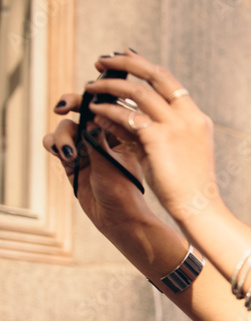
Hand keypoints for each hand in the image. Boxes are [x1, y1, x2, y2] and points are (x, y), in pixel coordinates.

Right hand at [43, 94, 151, 230]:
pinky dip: (53, 144)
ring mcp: (86, 149)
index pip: (104, 107)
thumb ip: (97, 141)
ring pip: (66, 128)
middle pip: (81, 111)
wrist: (117, 219)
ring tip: (69, 153)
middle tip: (61, 107)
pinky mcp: (72, 161)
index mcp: (122, 134)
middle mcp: (103, 138)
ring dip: (62, 134)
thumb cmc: (124, 193)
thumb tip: (90, 119)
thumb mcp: (112, 163)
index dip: (91, 99)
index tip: (81, 100)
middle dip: (70, 105)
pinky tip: (62, 154)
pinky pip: (55, 144)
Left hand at [80, 51, 226, 226]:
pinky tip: (94, 111)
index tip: (126, 56)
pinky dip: (108, 110)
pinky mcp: (160, 138)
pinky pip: (127, 115)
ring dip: (110, 85)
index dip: (146, 65)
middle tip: (102, 61)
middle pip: (156, 75)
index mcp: (197, 119)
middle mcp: (189, 116)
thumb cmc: (185, 187)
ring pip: (138, 91)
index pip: (170, 82)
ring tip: (90, 87)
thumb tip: (111, 113)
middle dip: (126, 63)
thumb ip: (143, 131)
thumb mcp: (167, 153)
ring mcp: (176, 126)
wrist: (200, 208)